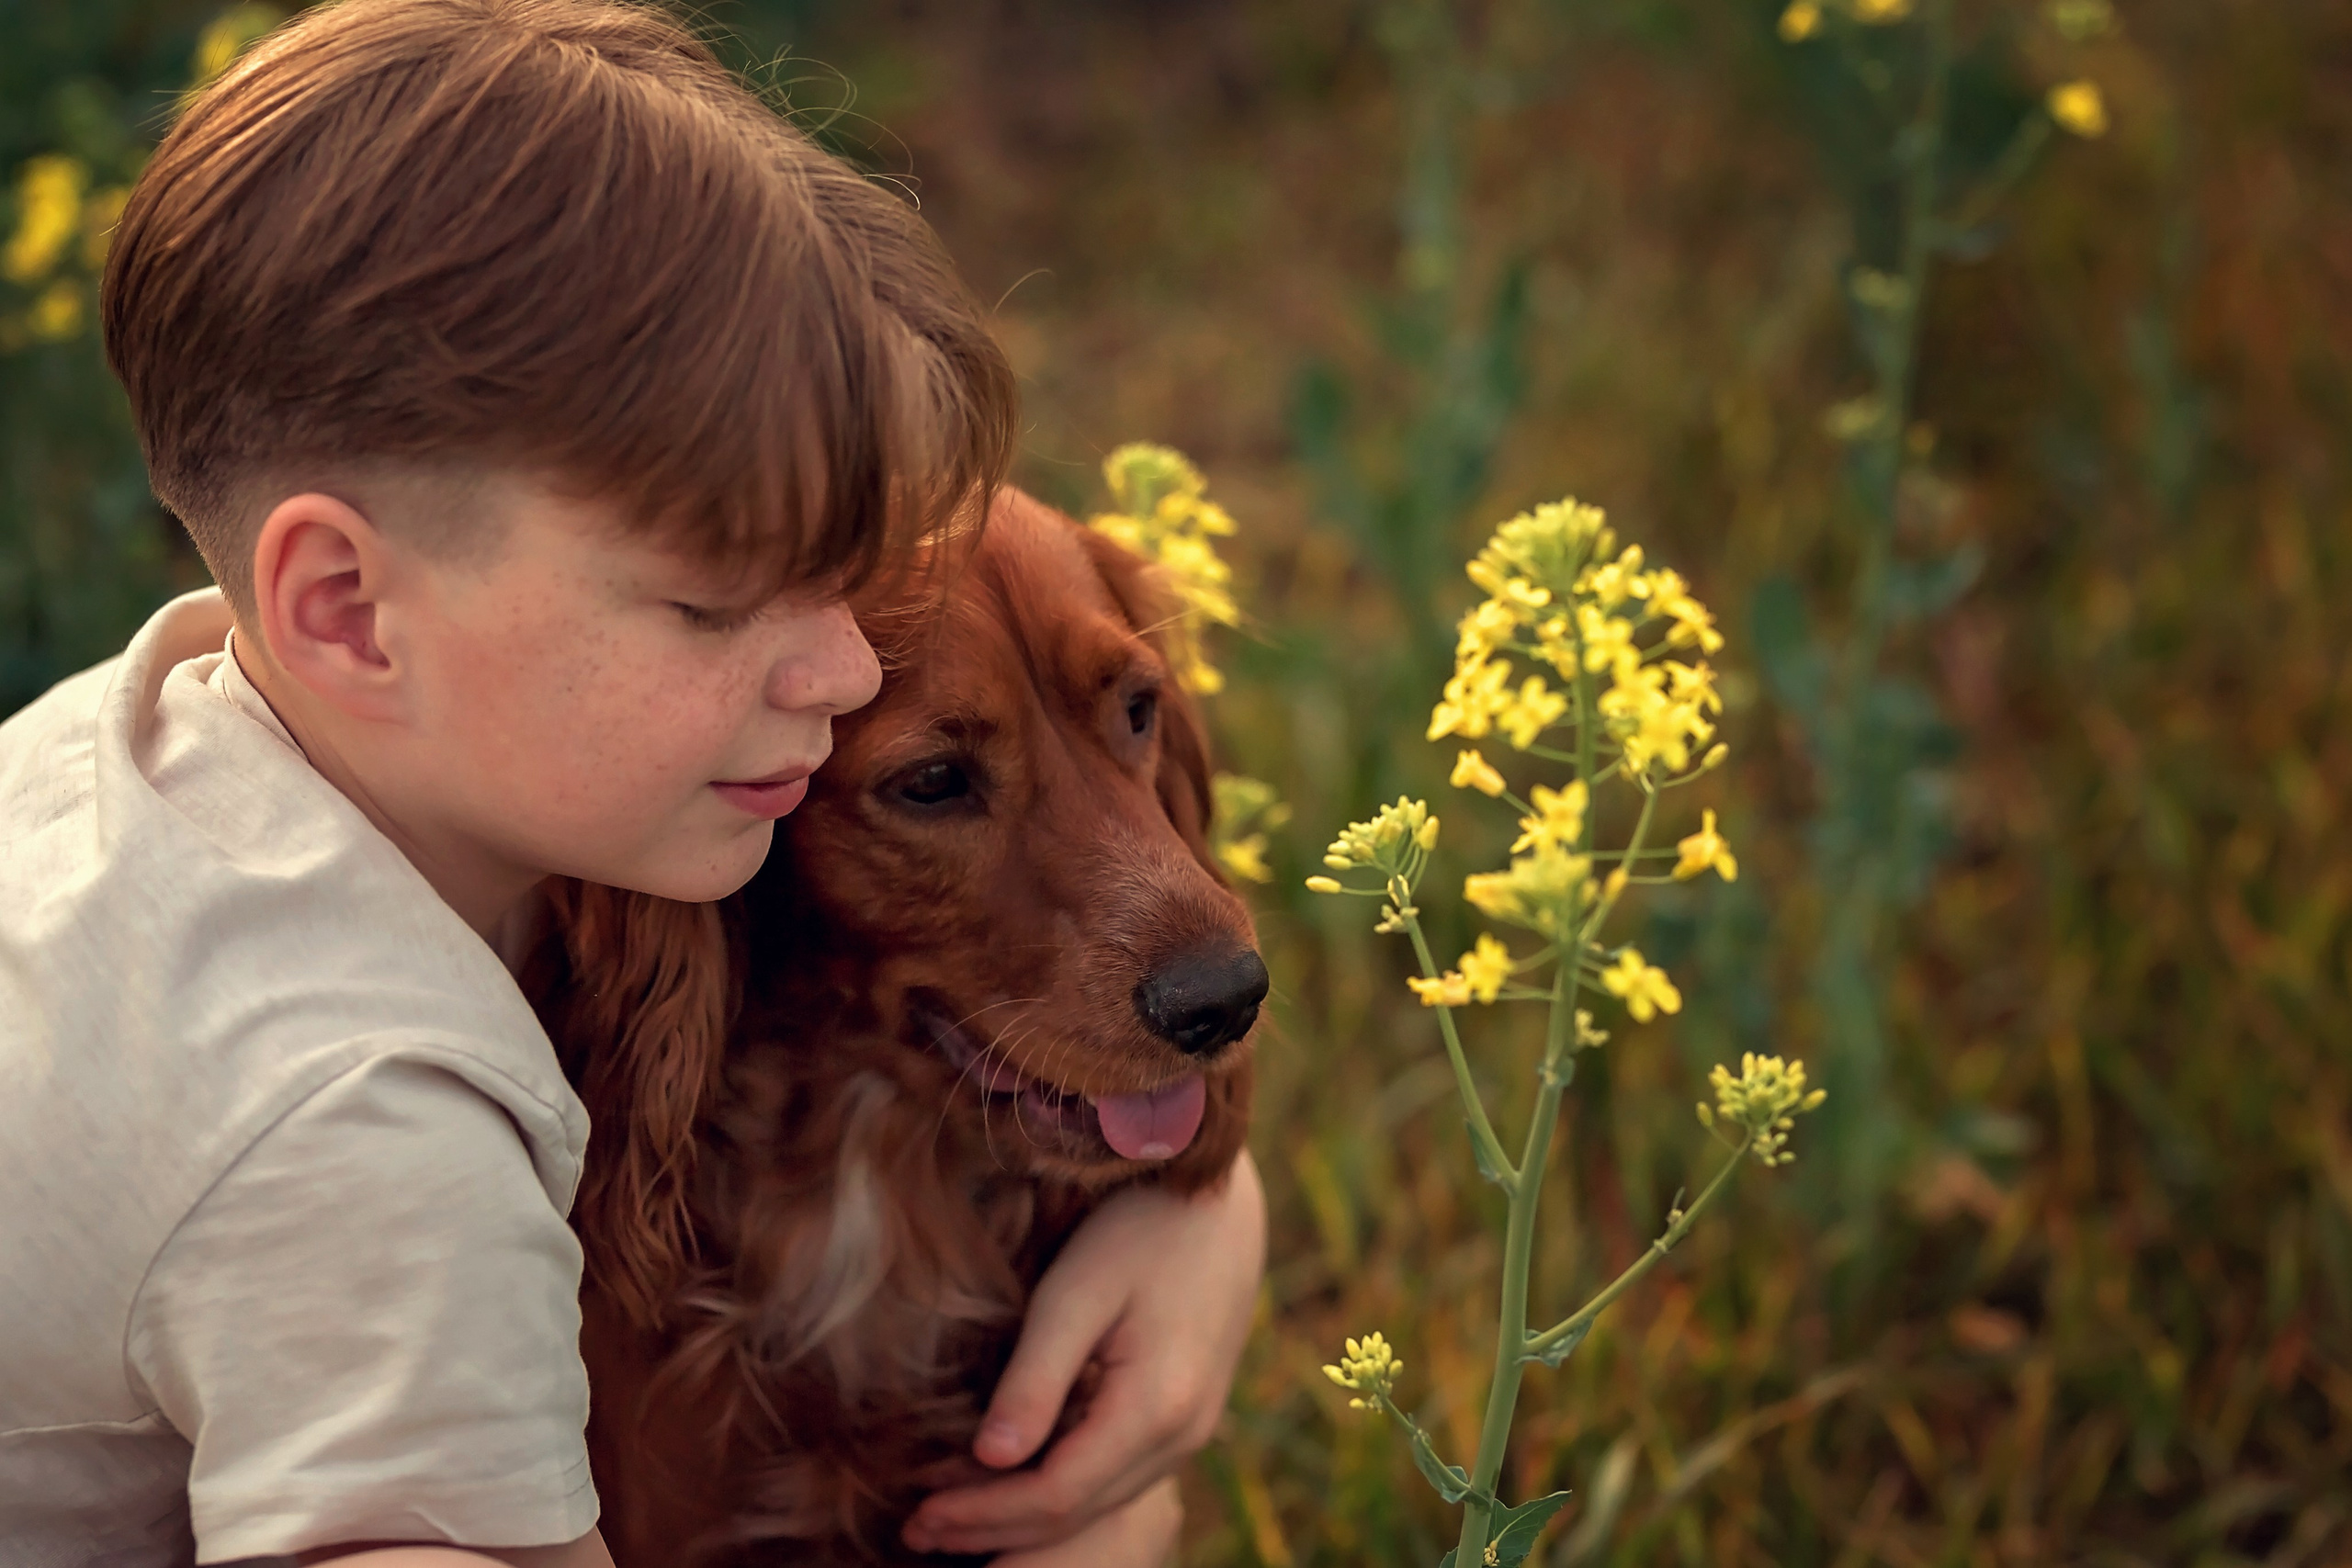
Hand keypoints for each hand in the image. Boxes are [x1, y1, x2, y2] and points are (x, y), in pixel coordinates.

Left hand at [900, 1151, 1264, 1557]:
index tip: (918, 1516)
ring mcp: (1190, 1430)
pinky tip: (1007, 1477)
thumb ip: (1035, 1378)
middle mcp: (1183, 1436)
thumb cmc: (1140, 1228)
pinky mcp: (1184, 1416)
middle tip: (916, 1530)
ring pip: (1098, 1502)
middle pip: (1078, 1512)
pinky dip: (1057, 1487)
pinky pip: (1115, 1474)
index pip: (1057, 1494)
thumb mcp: (1075, 1293)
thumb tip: (989, 1458)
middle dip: (994, 1529)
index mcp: (1157, 1408)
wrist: (1220, 1197)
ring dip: (1022, 1518)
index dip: (984, 1513)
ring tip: (948, 1516)